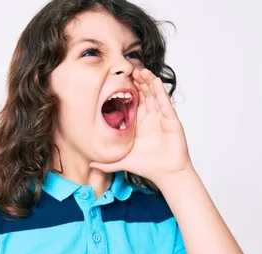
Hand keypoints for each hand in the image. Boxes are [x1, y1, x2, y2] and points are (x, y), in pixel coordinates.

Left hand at [90, 68, 192, 185]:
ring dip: (147, 82)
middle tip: (128, 70)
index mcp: (139, 125)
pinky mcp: (171, 119)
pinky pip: (164, 101)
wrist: (167, 175)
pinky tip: (154, 80)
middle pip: (143, 95)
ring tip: (140, 70)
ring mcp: (161, 117)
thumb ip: (106, 164)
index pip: (132, 103)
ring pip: (153, 95)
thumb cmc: (148, 167)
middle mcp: (150, 118)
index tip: (118, 81)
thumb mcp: (122, 162)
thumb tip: (90, 165)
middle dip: (137, 82)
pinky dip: (159, 90)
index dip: (126, 92)